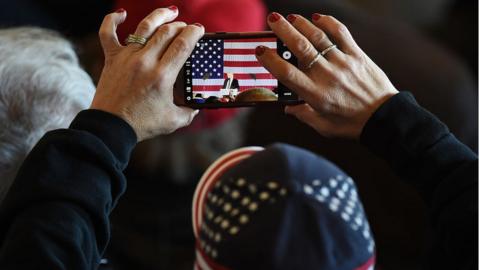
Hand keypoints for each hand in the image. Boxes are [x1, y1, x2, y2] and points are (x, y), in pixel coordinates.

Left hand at [90, 7, 203, 140]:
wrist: (111, 128)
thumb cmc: (142, 124)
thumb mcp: (173, 121)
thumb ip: (189, 112)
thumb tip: (197, 106)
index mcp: (162, 76)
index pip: (182, 44)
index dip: (194, 33)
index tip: (199, 30)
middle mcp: (145, 62)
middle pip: (166, 32)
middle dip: (181, 26)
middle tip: (187, 27)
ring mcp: (126, 58)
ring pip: (144, 27)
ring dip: (159, 16)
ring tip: (170, 12)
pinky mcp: (111, 59)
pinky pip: (107, 33)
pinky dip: (113, 20)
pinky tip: (123, 14)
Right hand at [255, 13, 398, 138]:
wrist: (384, 118)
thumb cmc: (352, 124)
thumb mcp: (323, 126)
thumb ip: (304, 116)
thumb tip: (289, 108)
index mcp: (314, 95)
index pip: (286, 73)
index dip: (271, 60)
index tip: (260, 50)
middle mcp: (326, 76)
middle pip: (301, 48)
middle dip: (284, 31)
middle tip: (272, 20)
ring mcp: (342, 63)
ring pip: (319, 37)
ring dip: (302, 24)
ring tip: (290, 17)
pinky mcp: (357, 55)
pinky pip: (342, 34)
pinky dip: (330, 22)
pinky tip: (318, 17)